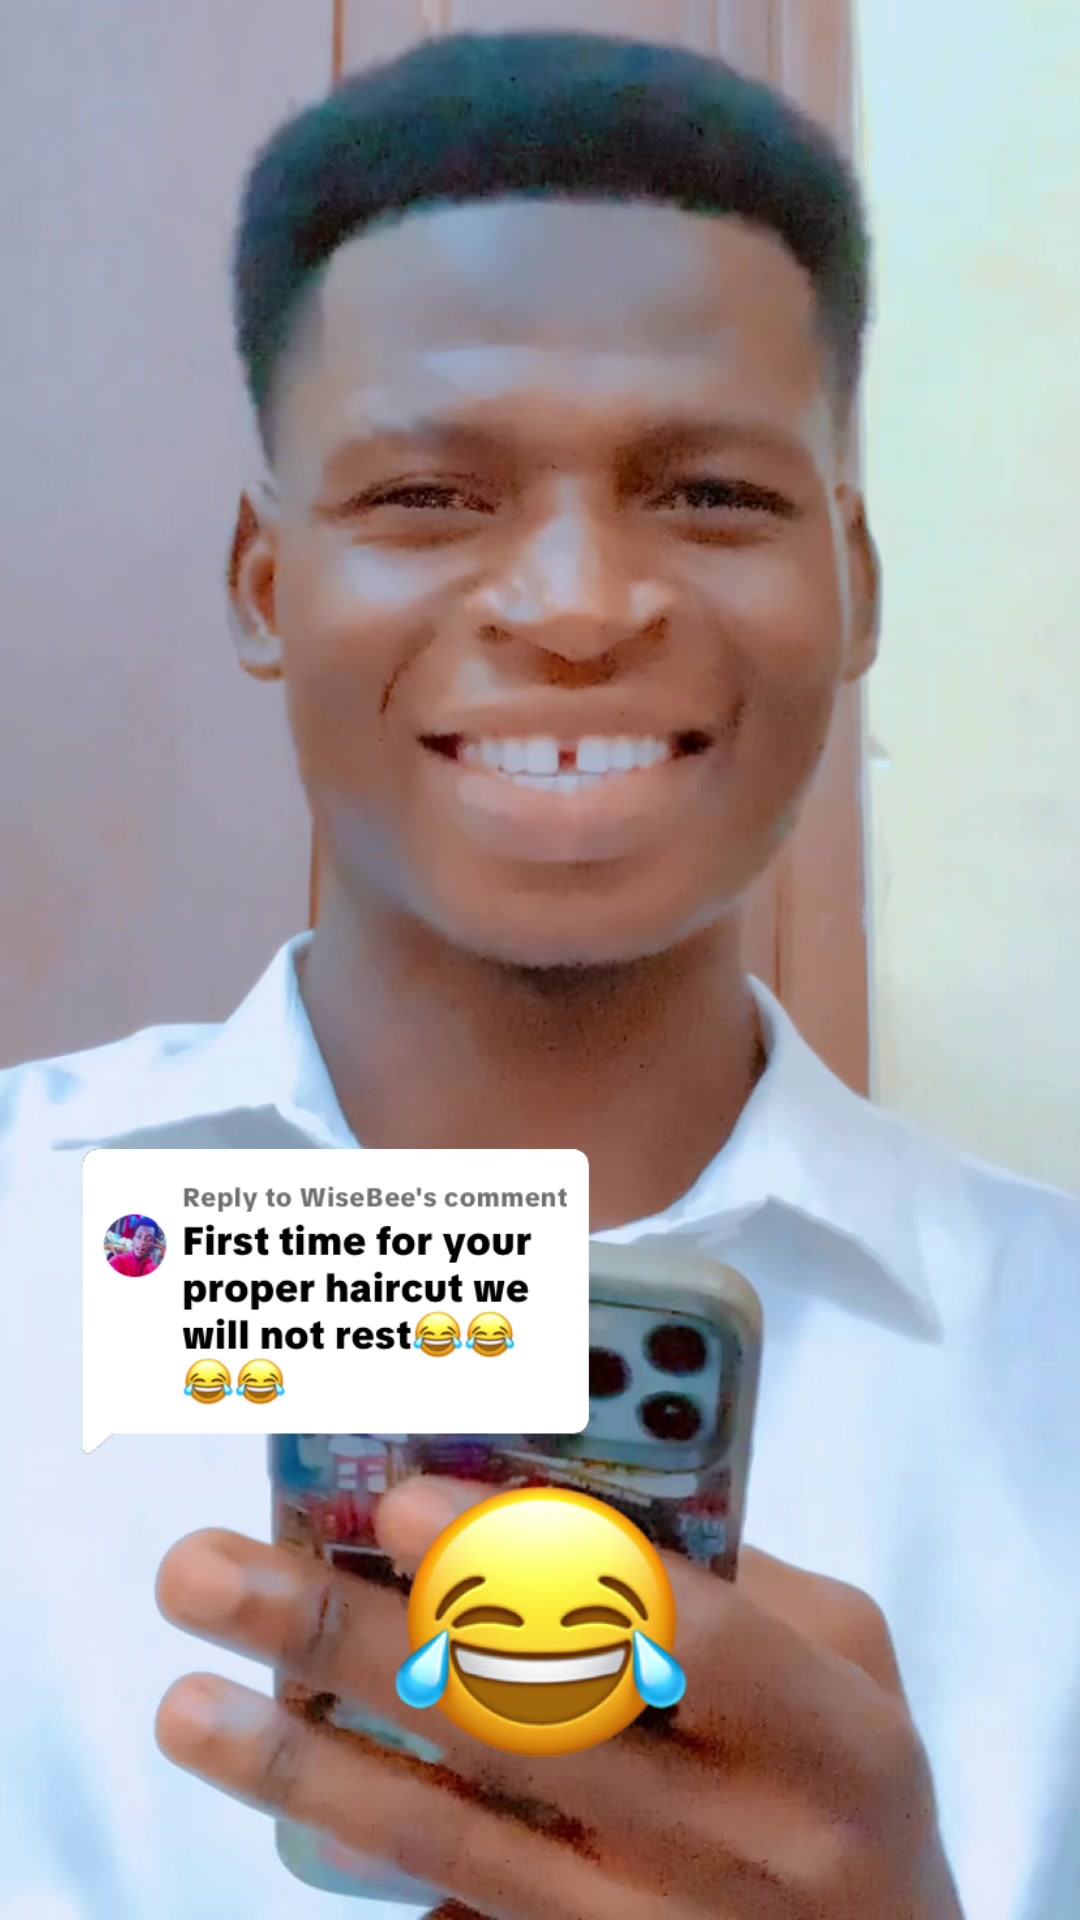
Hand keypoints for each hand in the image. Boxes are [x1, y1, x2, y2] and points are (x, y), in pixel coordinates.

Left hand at [155, 1478, 962, 1918]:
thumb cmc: (850, 1782)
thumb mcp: (846, 1662)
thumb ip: (726, 1572)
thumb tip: (537, 1485)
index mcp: (828, 1734)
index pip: (677, 1634)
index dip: (541, 1566)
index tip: (400, 1499)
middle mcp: (740, 1846)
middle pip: (522, 1730)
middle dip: (349, 1640)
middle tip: (206, 1571)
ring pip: (454, 1842)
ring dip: (304, 1768)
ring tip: (186, 1704)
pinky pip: (457, 1919)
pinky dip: (359, 1856)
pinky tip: (276, 1792)